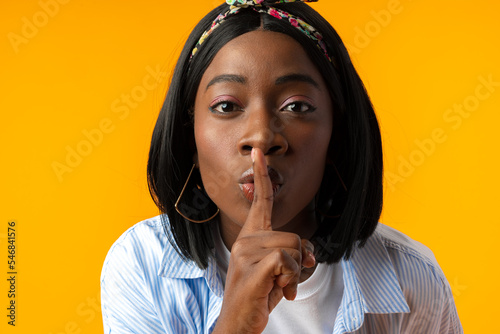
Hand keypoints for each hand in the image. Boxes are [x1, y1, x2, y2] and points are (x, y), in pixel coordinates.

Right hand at [213, 148, 314, 333]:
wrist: (238, 324)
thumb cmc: (258, 296)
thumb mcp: (277, 272)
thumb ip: (292, 255)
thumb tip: (310, 253)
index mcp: (250, 237)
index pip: (259, 201)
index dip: (261, 176)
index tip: (259, 153)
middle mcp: (245, 240)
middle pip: (294, 236)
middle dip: (300, 260)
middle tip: (288, 280)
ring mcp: (246, 253)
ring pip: (293, 248)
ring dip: (295, 274)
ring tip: (280, 287)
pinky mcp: (252, 268)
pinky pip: (287, 262)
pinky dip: (291, 280)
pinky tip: (279, 293)